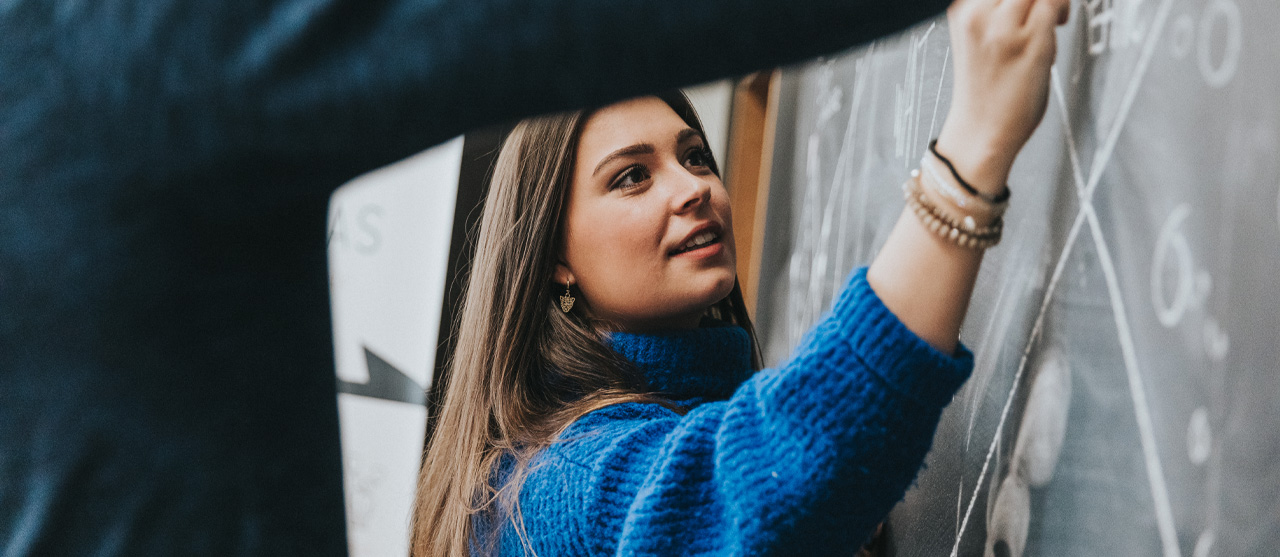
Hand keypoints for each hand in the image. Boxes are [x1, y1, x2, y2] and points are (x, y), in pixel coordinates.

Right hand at [934, 0, 1069, 194]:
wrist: (980, 133)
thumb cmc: (983, 90)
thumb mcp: (977, 36)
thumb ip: (998, 10)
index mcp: (961, 10)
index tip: (1026, 4)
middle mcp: (977, 14)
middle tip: (1041, 8)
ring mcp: (1003, 28)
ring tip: (1049, 16)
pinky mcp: (1030, 43)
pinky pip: (1054, 4)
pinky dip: (1060, 11)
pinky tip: (1055, 26)